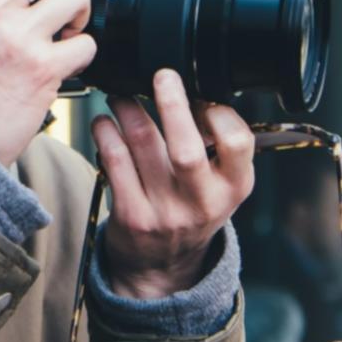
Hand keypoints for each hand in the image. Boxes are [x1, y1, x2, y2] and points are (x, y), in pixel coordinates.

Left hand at [92, 69, 255, 298]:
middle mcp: (202, 202)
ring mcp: (165, 211)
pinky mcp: (131, 215)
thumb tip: (193, 87)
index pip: (237, 142)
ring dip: (128, 109)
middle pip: (186, 147)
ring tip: (120, 95)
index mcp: (234, 187)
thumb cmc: (192, 207)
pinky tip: (104, 122)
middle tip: (162, 75)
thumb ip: (216, 145)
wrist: (162, 265)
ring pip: (142, 144)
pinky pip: (114, 161)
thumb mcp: (220, 184)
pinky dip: (105, 133)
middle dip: (172, 103)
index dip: (218, 112)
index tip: (200, 94)